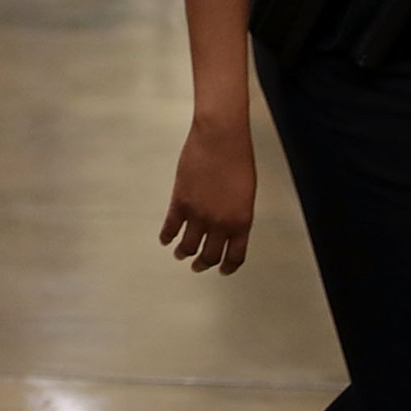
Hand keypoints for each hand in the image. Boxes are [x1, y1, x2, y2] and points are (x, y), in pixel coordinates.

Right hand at [159, 117, 254, 273]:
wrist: (220, 140)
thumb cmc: (238, 160)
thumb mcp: (245, 194)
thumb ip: (236, 214)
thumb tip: (225, 225)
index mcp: (241, 222)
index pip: (235, 255)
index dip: (228, 266)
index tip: (222, 270)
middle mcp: (220, 223)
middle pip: (209, 255)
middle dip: (203, 264)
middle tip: (198, 266)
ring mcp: (198, 214)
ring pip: (188, 246)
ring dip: (184, 253)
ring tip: (180, 255)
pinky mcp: (180, 202)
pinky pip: (171, 227)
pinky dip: (167, 236)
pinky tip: (165, 239)